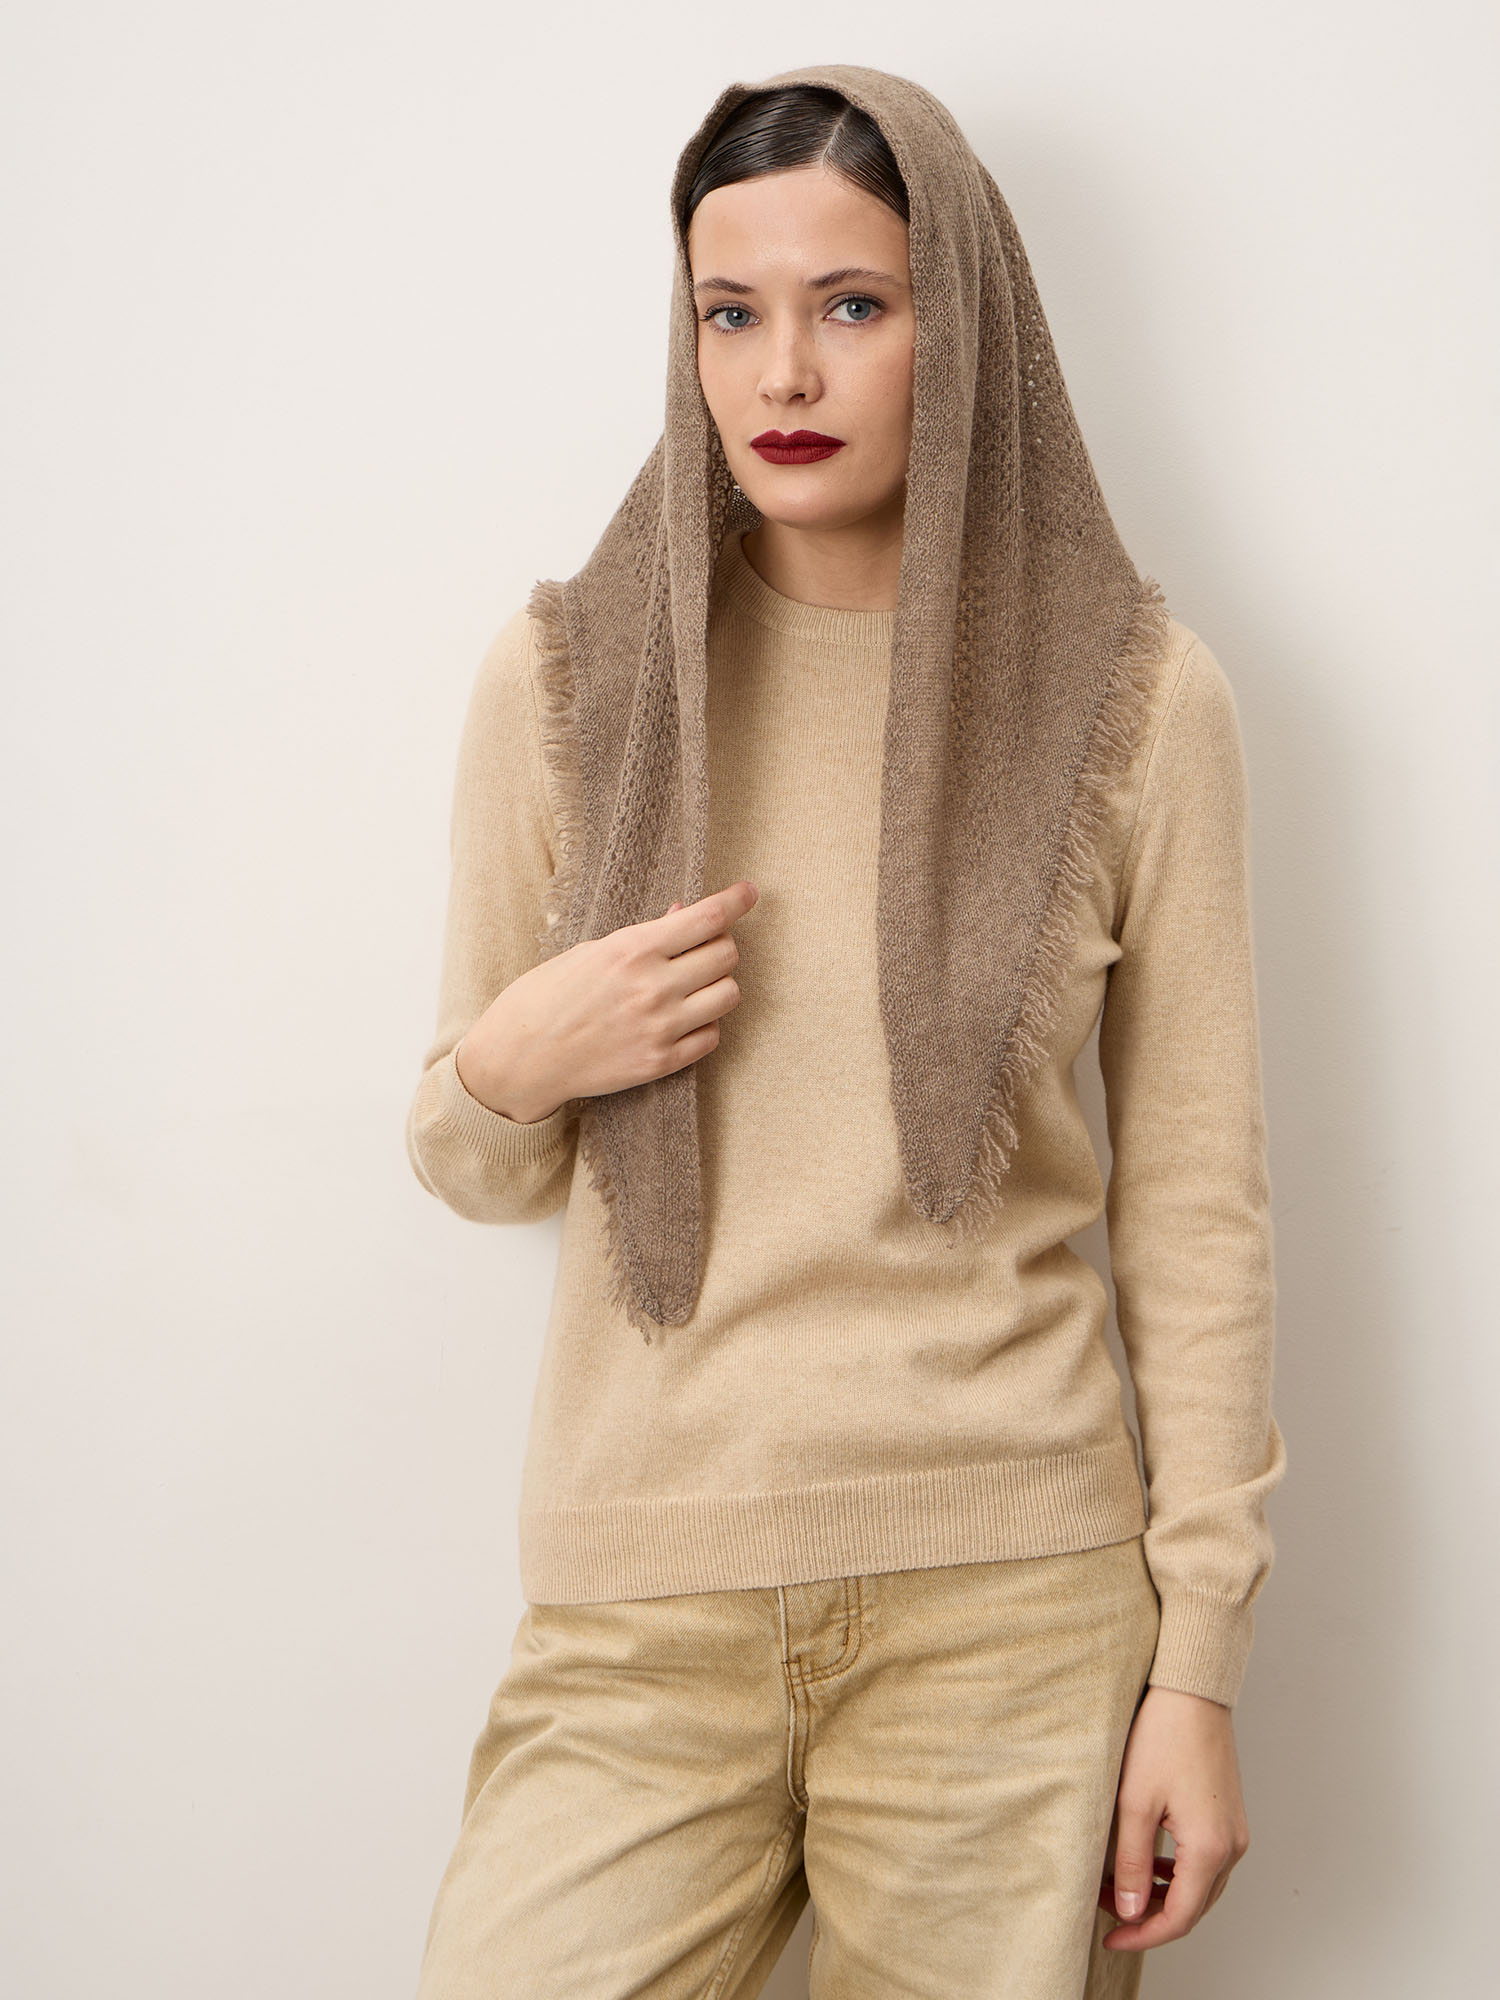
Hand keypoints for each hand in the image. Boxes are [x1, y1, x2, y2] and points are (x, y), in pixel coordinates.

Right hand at [455, 881, 758, 1122]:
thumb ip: (645, 936)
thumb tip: (684, 915)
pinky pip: (712, 1037)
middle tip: (700, 949)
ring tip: (692, 986)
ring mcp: (660, 1027)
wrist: (521, 1057)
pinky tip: (683, 1019)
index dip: (736, 901)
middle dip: (719, 946)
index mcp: (633, 950)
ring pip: (729, 995)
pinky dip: (704, 1024)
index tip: (750, 892)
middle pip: (726, 955)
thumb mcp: (592, 951)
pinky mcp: (661, 1062)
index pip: (706, 918)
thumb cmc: (548, 995)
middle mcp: (653, 987)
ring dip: (717, 986)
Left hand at [1099, 1685, 1250, 1952]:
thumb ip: (1131, 1862)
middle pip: (1193, 1909)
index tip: (1110, 1938)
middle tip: (1106, 1911)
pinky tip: (1148, 1865)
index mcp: (1210, 1849)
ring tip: (1119, 1887)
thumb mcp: (1134, 1802)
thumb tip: (1128, 1910)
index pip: (1178, 1917)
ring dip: (1161, 1897)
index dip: (1142, 1935)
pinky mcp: (1229, 1818)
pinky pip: (1206, 1865)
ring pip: (1200, 1889)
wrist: (1193, 1692)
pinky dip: (1176, 1875)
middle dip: (1148, 1917)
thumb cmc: (1163, 1737)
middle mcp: (1232, 1848)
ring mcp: (1235, 1833)